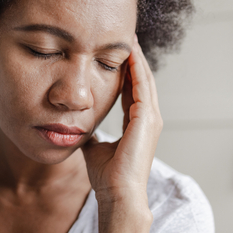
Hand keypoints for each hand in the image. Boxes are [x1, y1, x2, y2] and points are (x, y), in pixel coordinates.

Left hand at [82, 35, 162, 205]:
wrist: (117, 193)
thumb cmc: (108, 176)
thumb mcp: (96, 148)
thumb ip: (92, 134)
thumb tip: (81, 127)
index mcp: (137, 125)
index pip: (132, 92)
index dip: (125, 73)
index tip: (116, 57)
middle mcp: (147, 119)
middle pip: (142, 81)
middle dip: (134, 60)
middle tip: (127, 39)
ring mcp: (150, 119)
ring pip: (145, 79)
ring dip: (137, 59)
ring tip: (129, 39)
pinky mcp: (147, 119)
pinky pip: (142, 86)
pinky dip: (136, 68)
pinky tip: (129, 52)